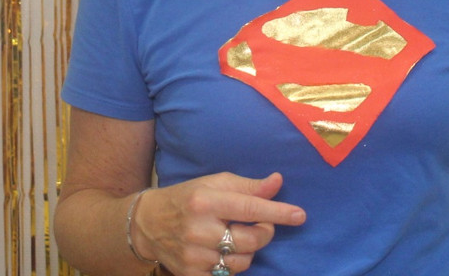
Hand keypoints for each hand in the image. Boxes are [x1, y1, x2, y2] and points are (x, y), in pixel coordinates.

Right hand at [132, 172, 304, 274]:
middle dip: (265, 232)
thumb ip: (248, 186)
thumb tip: (278, 182)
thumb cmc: (188, 197)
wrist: (148, 223)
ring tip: (236, 237)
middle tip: (261, 224)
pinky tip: (222, 253)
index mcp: (206, 201)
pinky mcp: (191, 275)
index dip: (278, 212)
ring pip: (243, 262)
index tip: (300, 215)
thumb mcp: (214, 183)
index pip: (249, 208)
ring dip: (248, 250)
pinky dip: (232, 266)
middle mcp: (199, 230)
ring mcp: (194, 256)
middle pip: (251, 240)